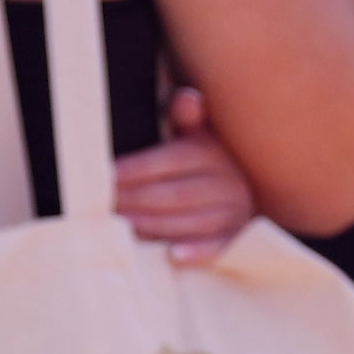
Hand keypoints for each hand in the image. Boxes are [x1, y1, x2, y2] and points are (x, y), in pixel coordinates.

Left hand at [114, 86, 262, 264]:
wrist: (250, 194)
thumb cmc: (208, 166)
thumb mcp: (199, 137)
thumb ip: (186, 119)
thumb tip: (187, 98)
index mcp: (214, 154)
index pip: (171, 160)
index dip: (136, 170)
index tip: (106, 179)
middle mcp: (230, 182)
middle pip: (175, 193)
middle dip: (135, 201)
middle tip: (103, 208)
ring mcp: (235, 212)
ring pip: (190, 221)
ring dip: (152, 226)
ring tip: (120, 228)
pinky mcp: (238, 238)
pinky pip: (220, 246)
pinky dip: (199, 251)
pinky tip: (175, 254)